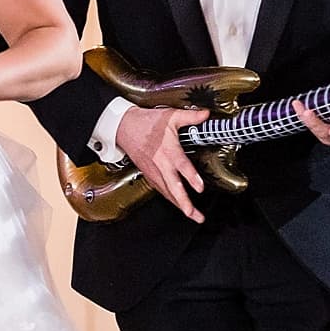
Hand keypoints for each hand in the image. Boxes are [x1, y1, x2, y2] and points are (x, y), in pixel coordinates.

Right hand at [114, 105, 207, 220]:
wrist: (124, 127)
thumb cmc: (146, 123)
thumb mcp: (170, 116)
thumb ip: (190, 116)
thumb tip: (206, 114)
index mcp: (168, 150)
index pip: (181, 165)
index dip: (191, 177)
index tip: (200, 188)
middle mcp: (160, 164)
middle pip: (173, 187)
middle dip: (184, 202)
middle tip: (194, 214)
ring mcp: (153, 171)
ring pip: (167, 192)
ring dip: (179, 205)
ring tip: (192, 215)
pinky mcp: (149, 174)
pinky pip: (161, 190)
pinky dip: (170, 199)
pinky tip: (178, 204)